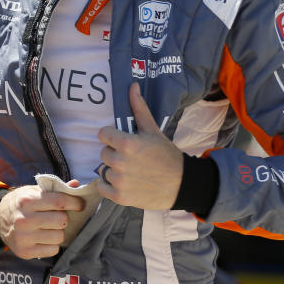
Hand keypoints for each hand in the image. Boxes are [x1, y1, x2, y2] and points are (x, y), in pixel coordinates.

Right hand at [0, 185, 84, 258]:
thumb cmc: (22, 202)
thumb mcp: (34, 191)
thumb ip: (56, 189)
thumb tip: (75, 185)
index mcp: (27, 200)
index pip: (59, 201)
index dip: (74, 202)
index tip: (80, 204)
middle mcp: (23, 219)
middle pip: (61, 220)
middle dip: (64, 218)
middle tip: (59, 216)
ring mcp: (23, 237)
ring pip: (59, 237)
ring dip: (59, 232)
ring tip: (51, 228)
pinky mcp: (24, 252)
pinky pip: (52, 250)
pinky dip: (53, 244)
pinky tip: (45, 238)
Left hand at [96, 83, 183, 209]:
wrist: (181, 184)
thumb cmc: (167, 155)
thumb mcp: (153, 131)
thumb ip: (139, 109)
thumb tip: (132, 86)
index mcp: (127, 144)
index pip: (103, 134)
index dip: (111, 136)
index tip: (121, 140)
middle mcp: (120, 162)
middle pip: (104, 152)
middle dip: (114, 153)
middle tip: (130, 157)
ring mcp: (119, 181)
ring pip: (104, 169)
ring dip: (114, 170)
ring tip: (131, 171)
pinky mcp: (119, 197)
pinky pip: (102, 187)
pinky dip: (109, 186)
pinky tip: (124, 182)